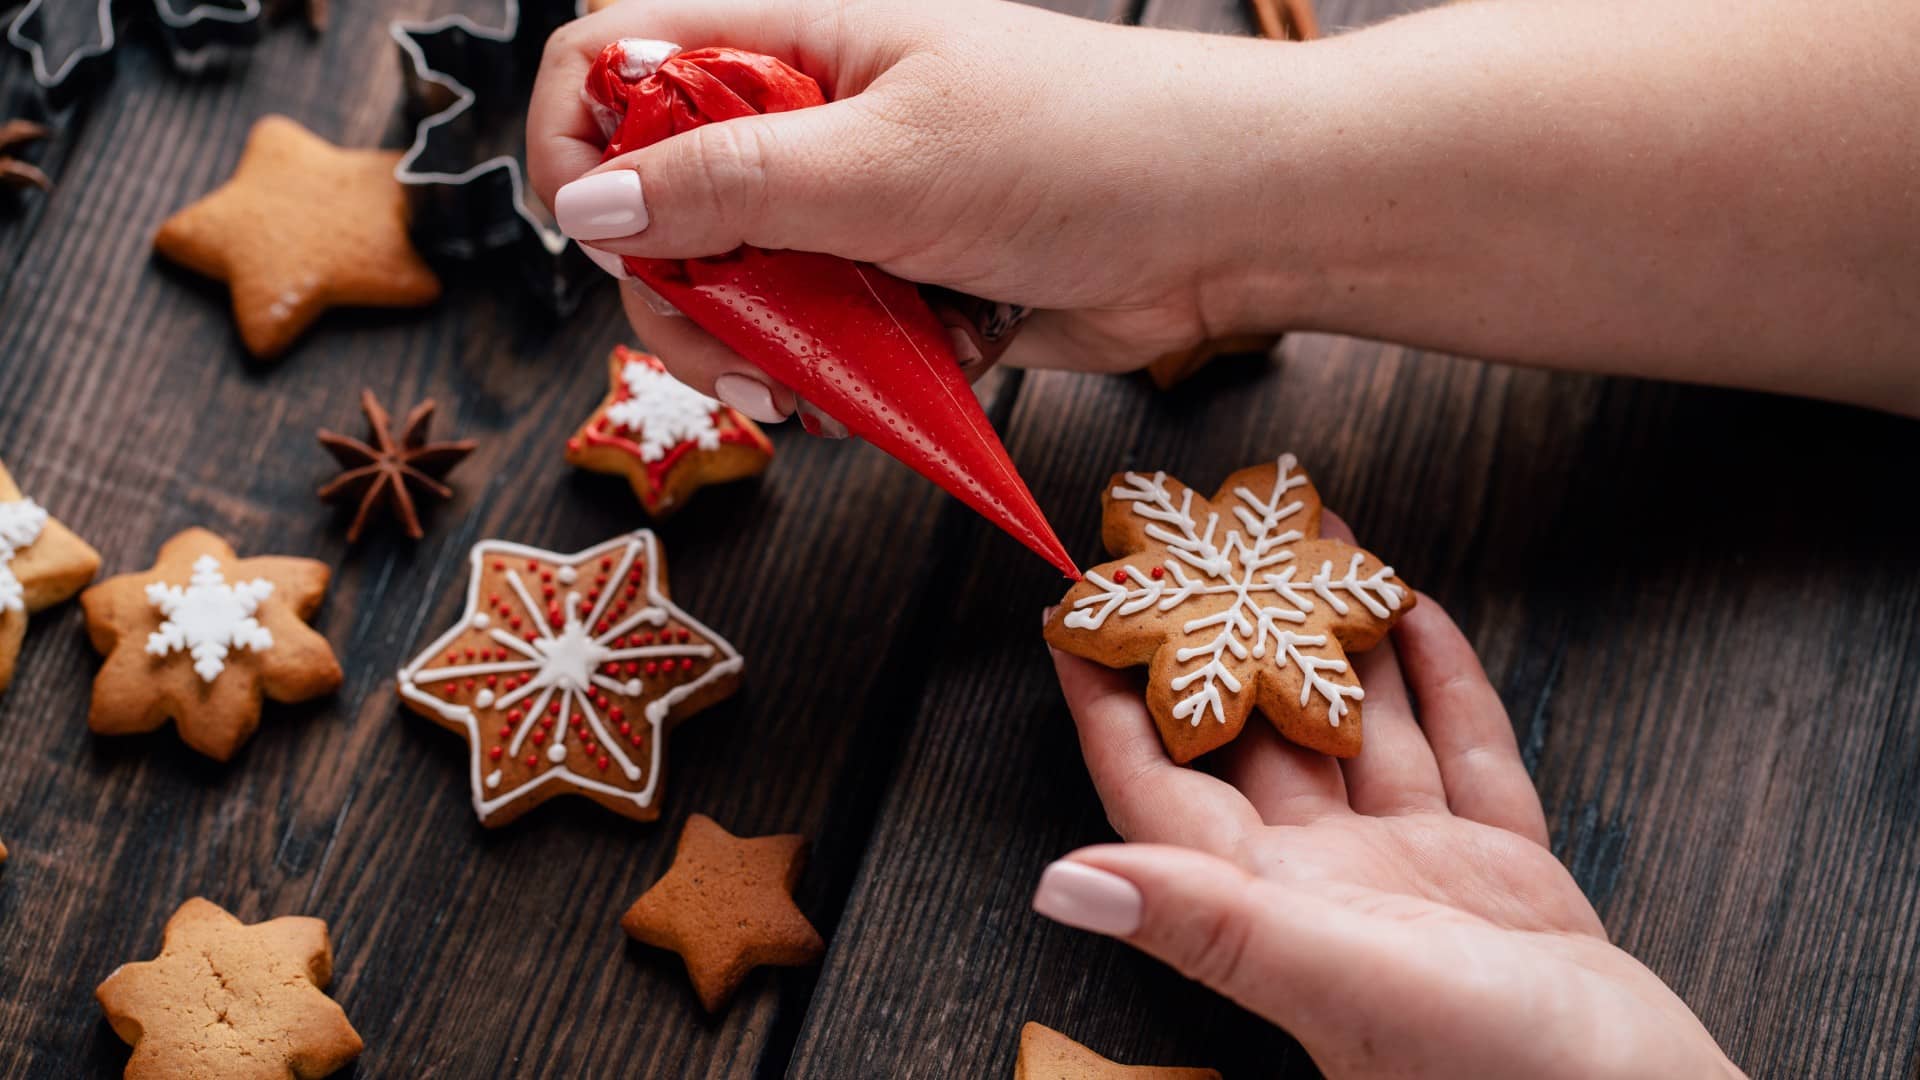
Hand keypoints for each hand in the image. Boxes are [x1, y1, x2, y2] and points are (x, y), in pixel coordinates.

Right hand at [528, 0, 1293, 414]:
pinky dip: (820, 375)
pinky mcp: (890, 282)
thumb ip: (732, 184)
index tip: (604, 233)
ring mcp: (849, 205)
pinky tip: (851, 396)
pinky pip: (810, 334)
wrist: (1222, 224)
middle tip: (724, 348)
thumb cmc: (1084, 148)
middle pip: (659, 200)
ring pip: (731, 284)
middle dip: (675, 288)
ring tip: (799, 389)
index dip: (582, 139)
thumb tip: (591, 205)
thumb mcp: (888, 160)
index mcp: (795, 40)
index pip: (619, 57)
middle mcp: (808, 119)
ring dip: (746, 348)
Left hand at [1034, 517, 1743, 1078]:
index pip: (1159, 784)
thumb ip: (1208, 922)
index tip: (1079, 609)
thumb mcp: (1338, 982)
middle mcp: (1328, 884)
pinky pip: (1464, 758)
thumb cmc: (1498, 1079)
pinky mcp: (1503, 876)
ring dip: (1339, 638)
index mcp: (1271, 904)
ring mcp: (1417, 877)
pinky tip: (1422, 617)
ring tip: (1320, 543)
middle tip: (1218, 534)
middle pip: (1259, 734)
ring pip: (1363, 730)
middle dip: (1236, 635)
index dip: (1111, 703)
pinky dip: (1443, 687)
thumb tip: (1059, 883)